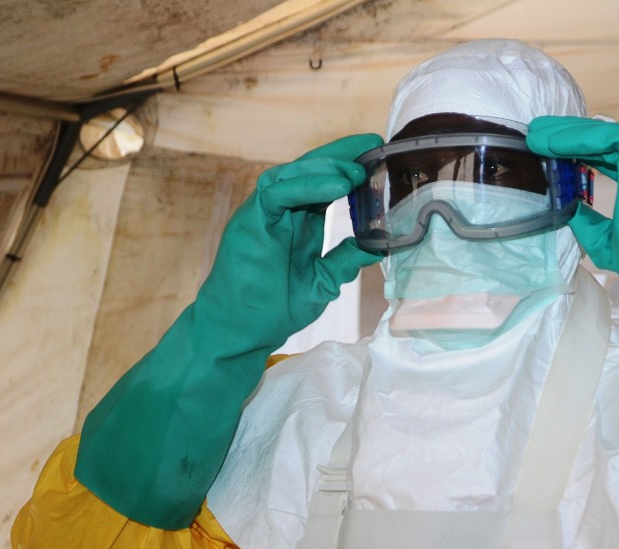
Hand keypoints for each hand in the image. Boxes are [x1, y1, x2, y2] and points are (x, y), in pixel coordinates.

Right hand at [197, 133, 384, 349]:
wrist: (240, 332)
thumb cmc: (274, 306)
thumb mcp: (322, 280)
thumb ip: (344, 259)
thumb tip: (377, 245)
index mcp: (298, 222)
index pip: (325, 185)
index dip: (349, 169)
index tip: (378, 159)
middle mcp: (280, 211)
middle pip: (310, 171)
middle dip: (342, 155)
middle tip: (373, 146)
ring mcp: (263, 213)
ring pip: (293, 174)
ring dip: (327, 167)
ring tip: (358, 170)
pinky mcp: (250, 220)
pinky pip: (277, 192)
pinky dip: (308, 185)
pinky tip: (338, 185)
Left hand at [527, 116, 618, 292]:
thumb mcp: (609, 241)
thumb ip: (589, 222)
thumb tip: (565, 209)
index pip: (607, 156)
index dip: (575, 152)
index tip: (546, 152)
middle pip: (601, 141)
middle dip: (565, 137)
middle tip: (535, 134)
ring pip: (599, 134)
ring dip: (564, 134)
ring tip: (535, 134)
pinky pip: (601, 137)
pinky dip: (572, 138)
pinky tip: (548, 142)